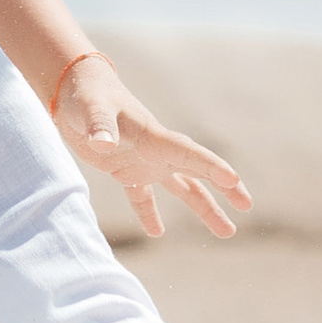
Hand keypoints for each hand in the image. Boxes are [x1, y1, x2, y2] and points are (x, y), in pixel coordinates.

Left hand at [52, 52, 250, 242]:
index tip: (234, 181)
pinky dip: (149, 213)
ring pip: (182, 187)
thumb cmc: (86, 95)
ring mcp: (144, 160)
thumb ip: (100, 126)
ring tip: (226, 231)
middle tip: (247, 206)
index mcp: (154, 136)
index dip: (211, 167)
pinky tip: (156, 232)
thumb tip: (103, 144)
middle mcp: (156, 150)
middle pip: (197, 171)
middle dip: (223, 188)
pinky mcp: (125, 169)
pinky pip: (143, 196)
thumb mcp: (92, 110)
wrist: (74, 89)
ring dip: (203, 207)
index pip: (189, 153)